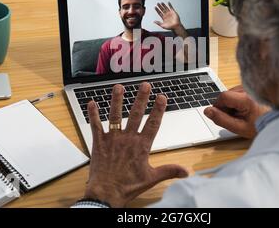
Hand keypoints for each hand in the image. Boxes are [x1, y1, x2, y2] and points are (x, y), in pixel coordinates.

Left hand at [84, 83, 188, 207]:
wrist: (106, 193)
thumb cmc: (128, 186)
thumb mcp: (152, 178)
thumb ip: (169, 171)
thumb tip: (186, 171)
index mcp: (141, 146)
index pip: (152, 124)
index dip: (158, 110)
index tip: (162, 97)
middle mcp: (127, 139)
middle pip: (135, 114)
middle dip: (141, 98)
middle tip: (145, 85)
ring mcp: (112, 139)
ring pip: (115, 115)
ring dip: (117, 100)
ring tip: (118, 87)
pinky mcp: (99, 142)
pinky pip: (95, 125)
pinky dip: (93, 114)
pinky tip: (91, 102)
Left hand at [154, 2, 181, 30]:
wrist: (176, 26)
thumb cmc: (170, 27)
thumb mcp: (162, 25)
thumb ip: (158, 23)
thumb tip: (154, 21)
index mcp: (163, 18)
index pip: (159, 12)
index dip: (157, 10)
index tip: (155, 7)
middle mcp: (166, 15)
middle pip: (162, 9)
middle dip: (160, 6)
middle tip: (157, 3)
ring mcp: (170, 13)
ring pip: (166, 8)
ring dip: (164, 5)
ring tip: (161, 2)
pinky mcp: (173, 12)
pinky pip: (171, 7)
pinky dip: (170, 5)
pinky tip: (168, 2)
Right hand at [203, 85, 269, 138]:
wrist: (275, 122)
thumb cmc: (259, 126)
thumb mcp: (238, 127)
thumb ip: (221, 119)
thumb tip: (207, 111)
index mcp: (246, 99)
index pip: (222, 96)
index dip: (218, 107)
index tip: (223, 115)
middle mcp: (248, 90)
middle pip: (225, 94)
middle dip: (225, 106)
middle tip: (234, 117)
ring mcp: (250, 87)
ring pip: (230, 93)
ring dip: (230, 104)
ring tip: (241, 114)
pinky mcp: (250, 88)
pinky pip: (236, 93)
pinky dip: (236, 101)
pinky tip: (244, 109)